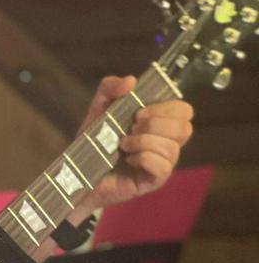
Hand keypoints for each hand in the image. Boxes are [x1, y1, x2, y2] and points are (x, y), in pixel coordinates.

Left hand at [81, 75, 193, 207]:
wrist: (78, 173)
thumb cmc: (93, 142)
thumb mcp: (98, 109)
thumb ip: (110, 87)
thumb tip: (131, 80)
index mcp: (160, 123)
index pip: (184, 110)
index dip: (165, 108)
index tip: (138, 113)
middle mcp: (166, 142)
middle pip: (185, 128)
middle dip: (154, 125)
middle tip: (130, 129)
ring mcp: (162, 163)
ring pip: (172, 148)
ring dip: (143, 142)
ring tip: (123, 146)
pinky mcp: (154, 181)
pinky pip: (162, 166)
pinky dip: (142, 159)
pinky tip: (128, 160)